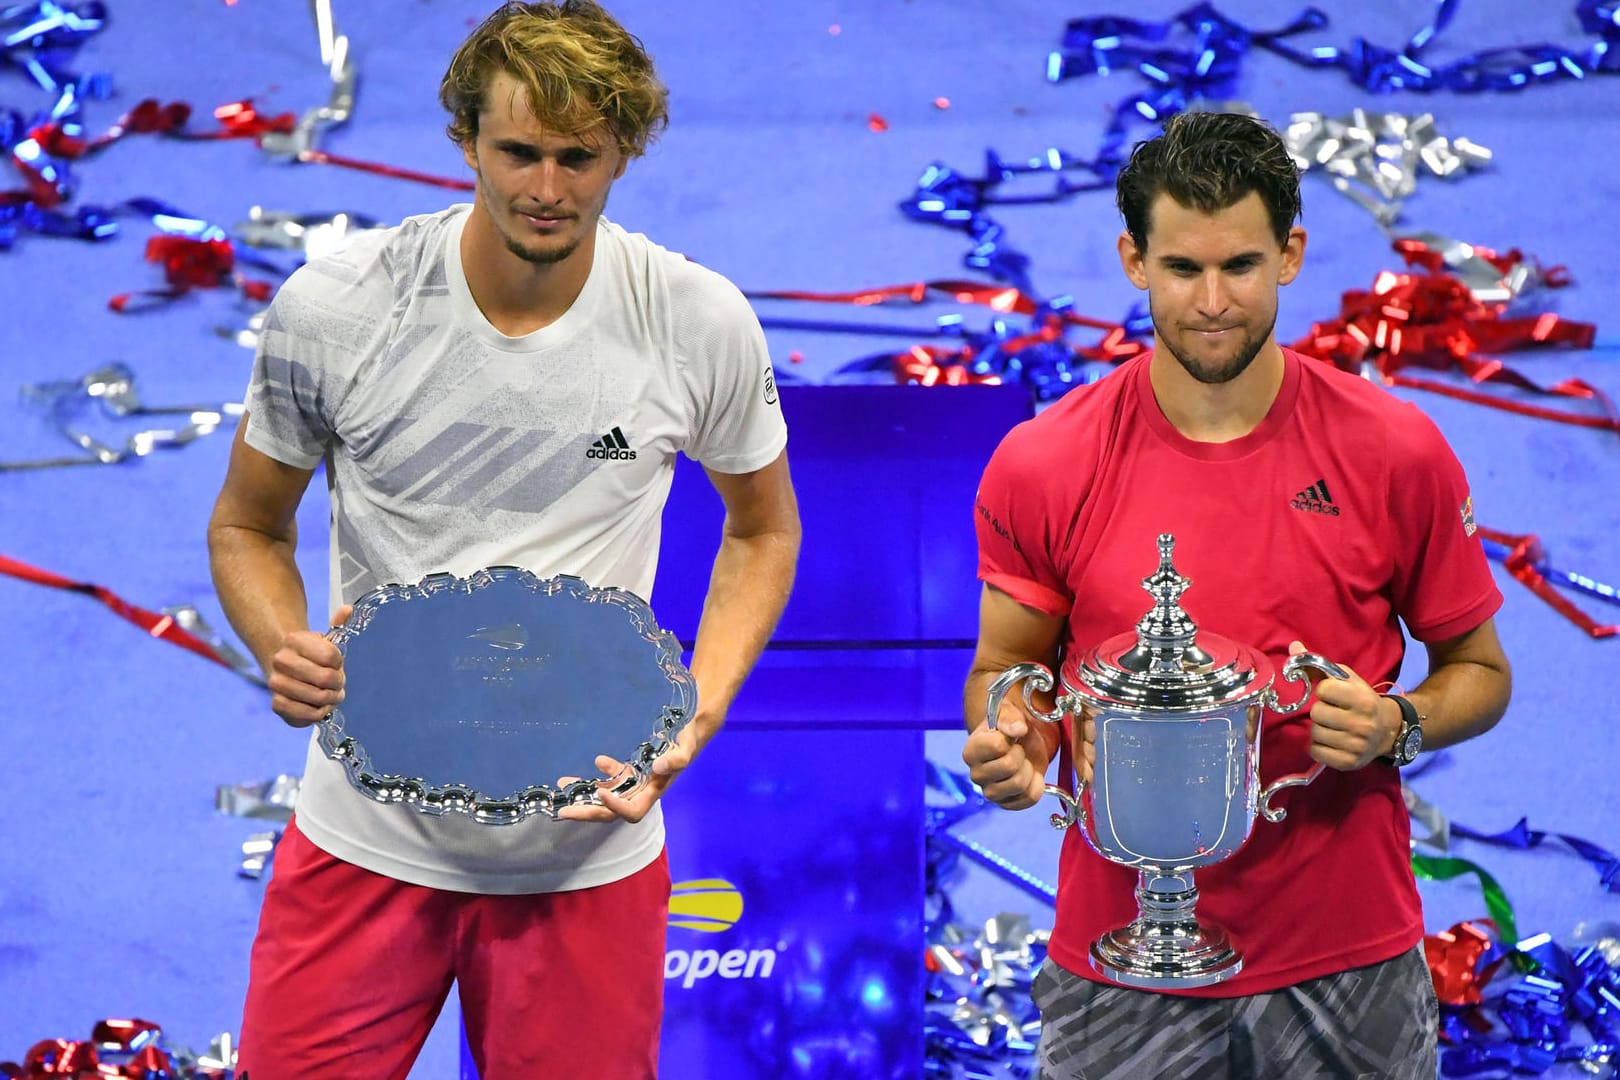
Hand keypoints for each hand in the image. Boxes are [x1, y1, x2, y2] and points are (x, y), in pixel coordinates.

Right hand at [266, 604, 351, 727]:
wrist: (286, 672)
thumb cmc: (312, 657)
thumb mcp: (325, 640)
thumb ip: (338, 625)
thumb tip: (348, 609)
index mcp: (295, 640)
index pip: (331, 655)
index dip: (339, 663)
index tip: (336, 664)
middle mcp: (281, 660)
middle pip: (326, 678)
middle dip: (338, 683)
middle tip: (338, 683)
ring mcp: (276, 683)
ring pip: (319, 697)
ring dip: (331, 699)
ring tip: (330, 694)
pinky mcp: (276, 704)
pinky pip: (307, 714)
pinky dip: (319, 713)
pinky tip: (319, 706)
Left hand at [557, 722, 699, 823]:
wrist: (689, 731)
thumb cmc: (688, 739)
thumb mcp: (686, 746)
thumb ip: (677, 759)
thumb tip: (657, 768)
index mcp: (654, 791)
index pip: (632, 810)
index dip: (616, 806)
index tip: (601, 793)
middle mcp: (642, 792)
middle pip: (612, 810)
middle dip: (588, 811)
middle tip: (564, 809)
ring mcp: (635, 783)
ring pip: (607, 795)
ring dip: (585, 793)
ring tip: (563, 785)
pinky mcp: (632, 772)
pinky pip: (613, 780)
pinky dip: (602, 775)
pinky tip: (596, 762)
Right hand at [962, 691, 1057, 809]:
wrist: (1021, 744)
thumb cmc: (1010, 728)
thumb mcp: (1008, 714)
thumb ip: (1010, 718)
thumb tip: (1018, 729)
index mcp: (971, 751)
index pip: (997, 746)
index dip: (1011, 738)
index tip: (1009, 736)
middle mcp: (976, 774)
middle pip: (1009, 767)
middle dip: (1021, 754)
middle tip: (1019, 749)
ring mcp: (990, 792)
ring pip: (1019, 784)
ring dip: (1029, 770)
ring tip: (1023, 762)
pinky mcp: (1006, 804)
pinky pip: (1029, 798)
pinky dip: (1036, 785)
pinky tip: (1030, 776)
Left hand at [1288, 640, 1396, 770]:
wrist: (1387, 730)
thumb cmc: (1361, 701)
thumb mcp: (1346, 680)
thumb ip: (1318, 665)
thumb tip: (1293, 647)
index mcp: (1363, 699)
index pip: (1324, 690)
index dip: (1325, 691)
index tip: (1334, 695)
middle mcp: (1362, 723)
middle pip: (1317, 713)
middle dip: (1321, 711)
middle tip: (1334, 713)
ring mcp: (1356, 745)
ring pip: (1315, 734)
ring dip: (1320, 729)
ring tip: (1334, 727)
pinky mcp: (1349, 763)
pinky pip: (1316, 752)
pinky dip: (1319, 747)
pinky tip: (1332, 741)